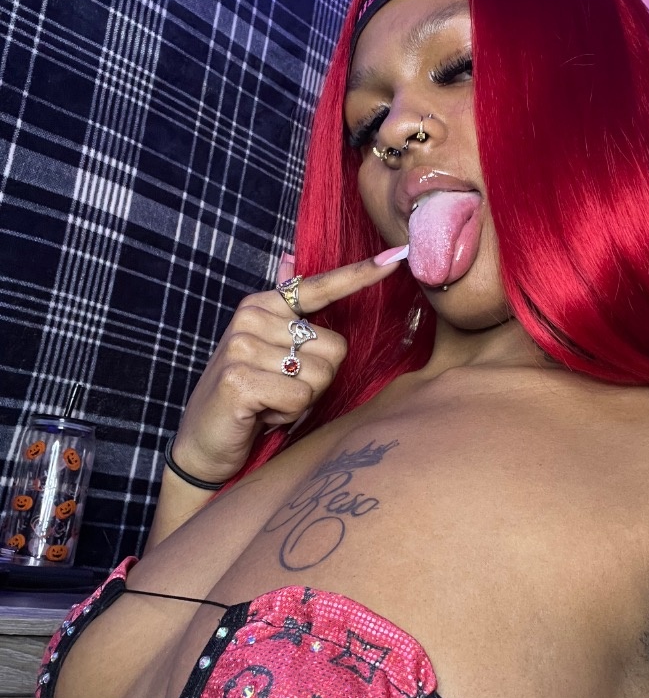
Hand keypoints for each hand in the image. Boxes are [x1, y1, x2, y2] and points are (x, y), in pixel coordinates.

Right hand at [170, 246, 407, 484]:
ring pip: (321, 376)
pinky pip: (300, 397)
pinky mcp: (240, 379)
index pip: (320, 287)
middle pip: (335, 347)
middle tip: (280, 389)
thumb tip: (291, 258)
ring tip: (269, 402)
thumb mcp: (266, 349)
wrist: (202, 443)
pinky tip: (262, 415)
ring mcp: (242, 347)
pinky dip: (288, 415)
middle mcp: (251, 318)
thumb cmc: (247, 397)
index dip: (361, 274)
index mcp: (262, 305)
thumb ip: (286, 308)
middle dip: (318, 379)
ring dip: (302, 401)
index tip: (397, 255)